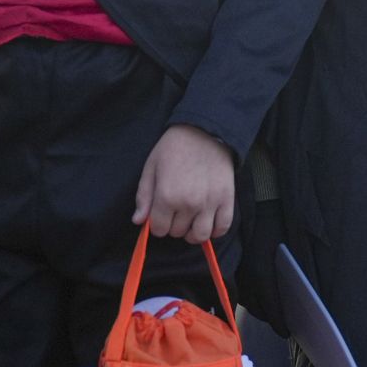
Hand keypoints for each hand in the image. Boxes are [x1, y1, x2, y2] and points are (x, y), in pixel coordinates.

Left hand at [134, 125, 235, 243]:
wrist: (205, 131)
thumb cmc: (174, 148)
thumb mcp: (151, 168)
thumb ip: (144, 196)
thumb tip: (139, 221)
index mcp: (167, 197)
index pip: (159, 229)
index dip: (157, 223)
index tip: (160, 214)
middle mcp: (189, 204)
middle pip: (178, 233)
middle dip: (174, 225)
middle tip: (176, 210)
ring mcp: (210, 203)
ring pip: (200, 235)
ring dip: (193, 232)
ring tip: (191, 221)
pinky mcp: (227, 199)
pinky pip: (223, 227)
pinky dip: (216, 231)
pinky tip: (209, 222)